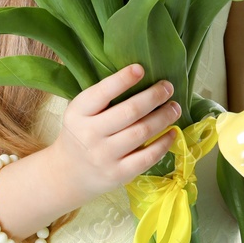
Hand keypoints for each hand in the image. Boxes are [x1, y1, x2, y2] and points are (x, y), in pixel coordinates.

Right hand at [49, 64, 181, 204]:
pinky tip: (173, 133)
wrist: (69, 174)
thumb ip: (103, 97)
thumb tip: (142, 76)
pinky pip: (147, 157)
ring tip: (175, 108)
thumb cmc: (81, 133)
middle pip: (129, 112)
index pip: (102, 93)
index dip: (123, 79)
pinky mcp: (118, 174)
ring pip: (141, 132)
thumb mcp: (81, 112)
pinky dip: (164, 143)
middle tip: (168, 87)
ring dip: (163, 117)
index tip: (141, 68)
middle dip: (153, 97)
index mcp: (78, 112)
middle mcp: (90, 134)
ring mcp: (104, 156)